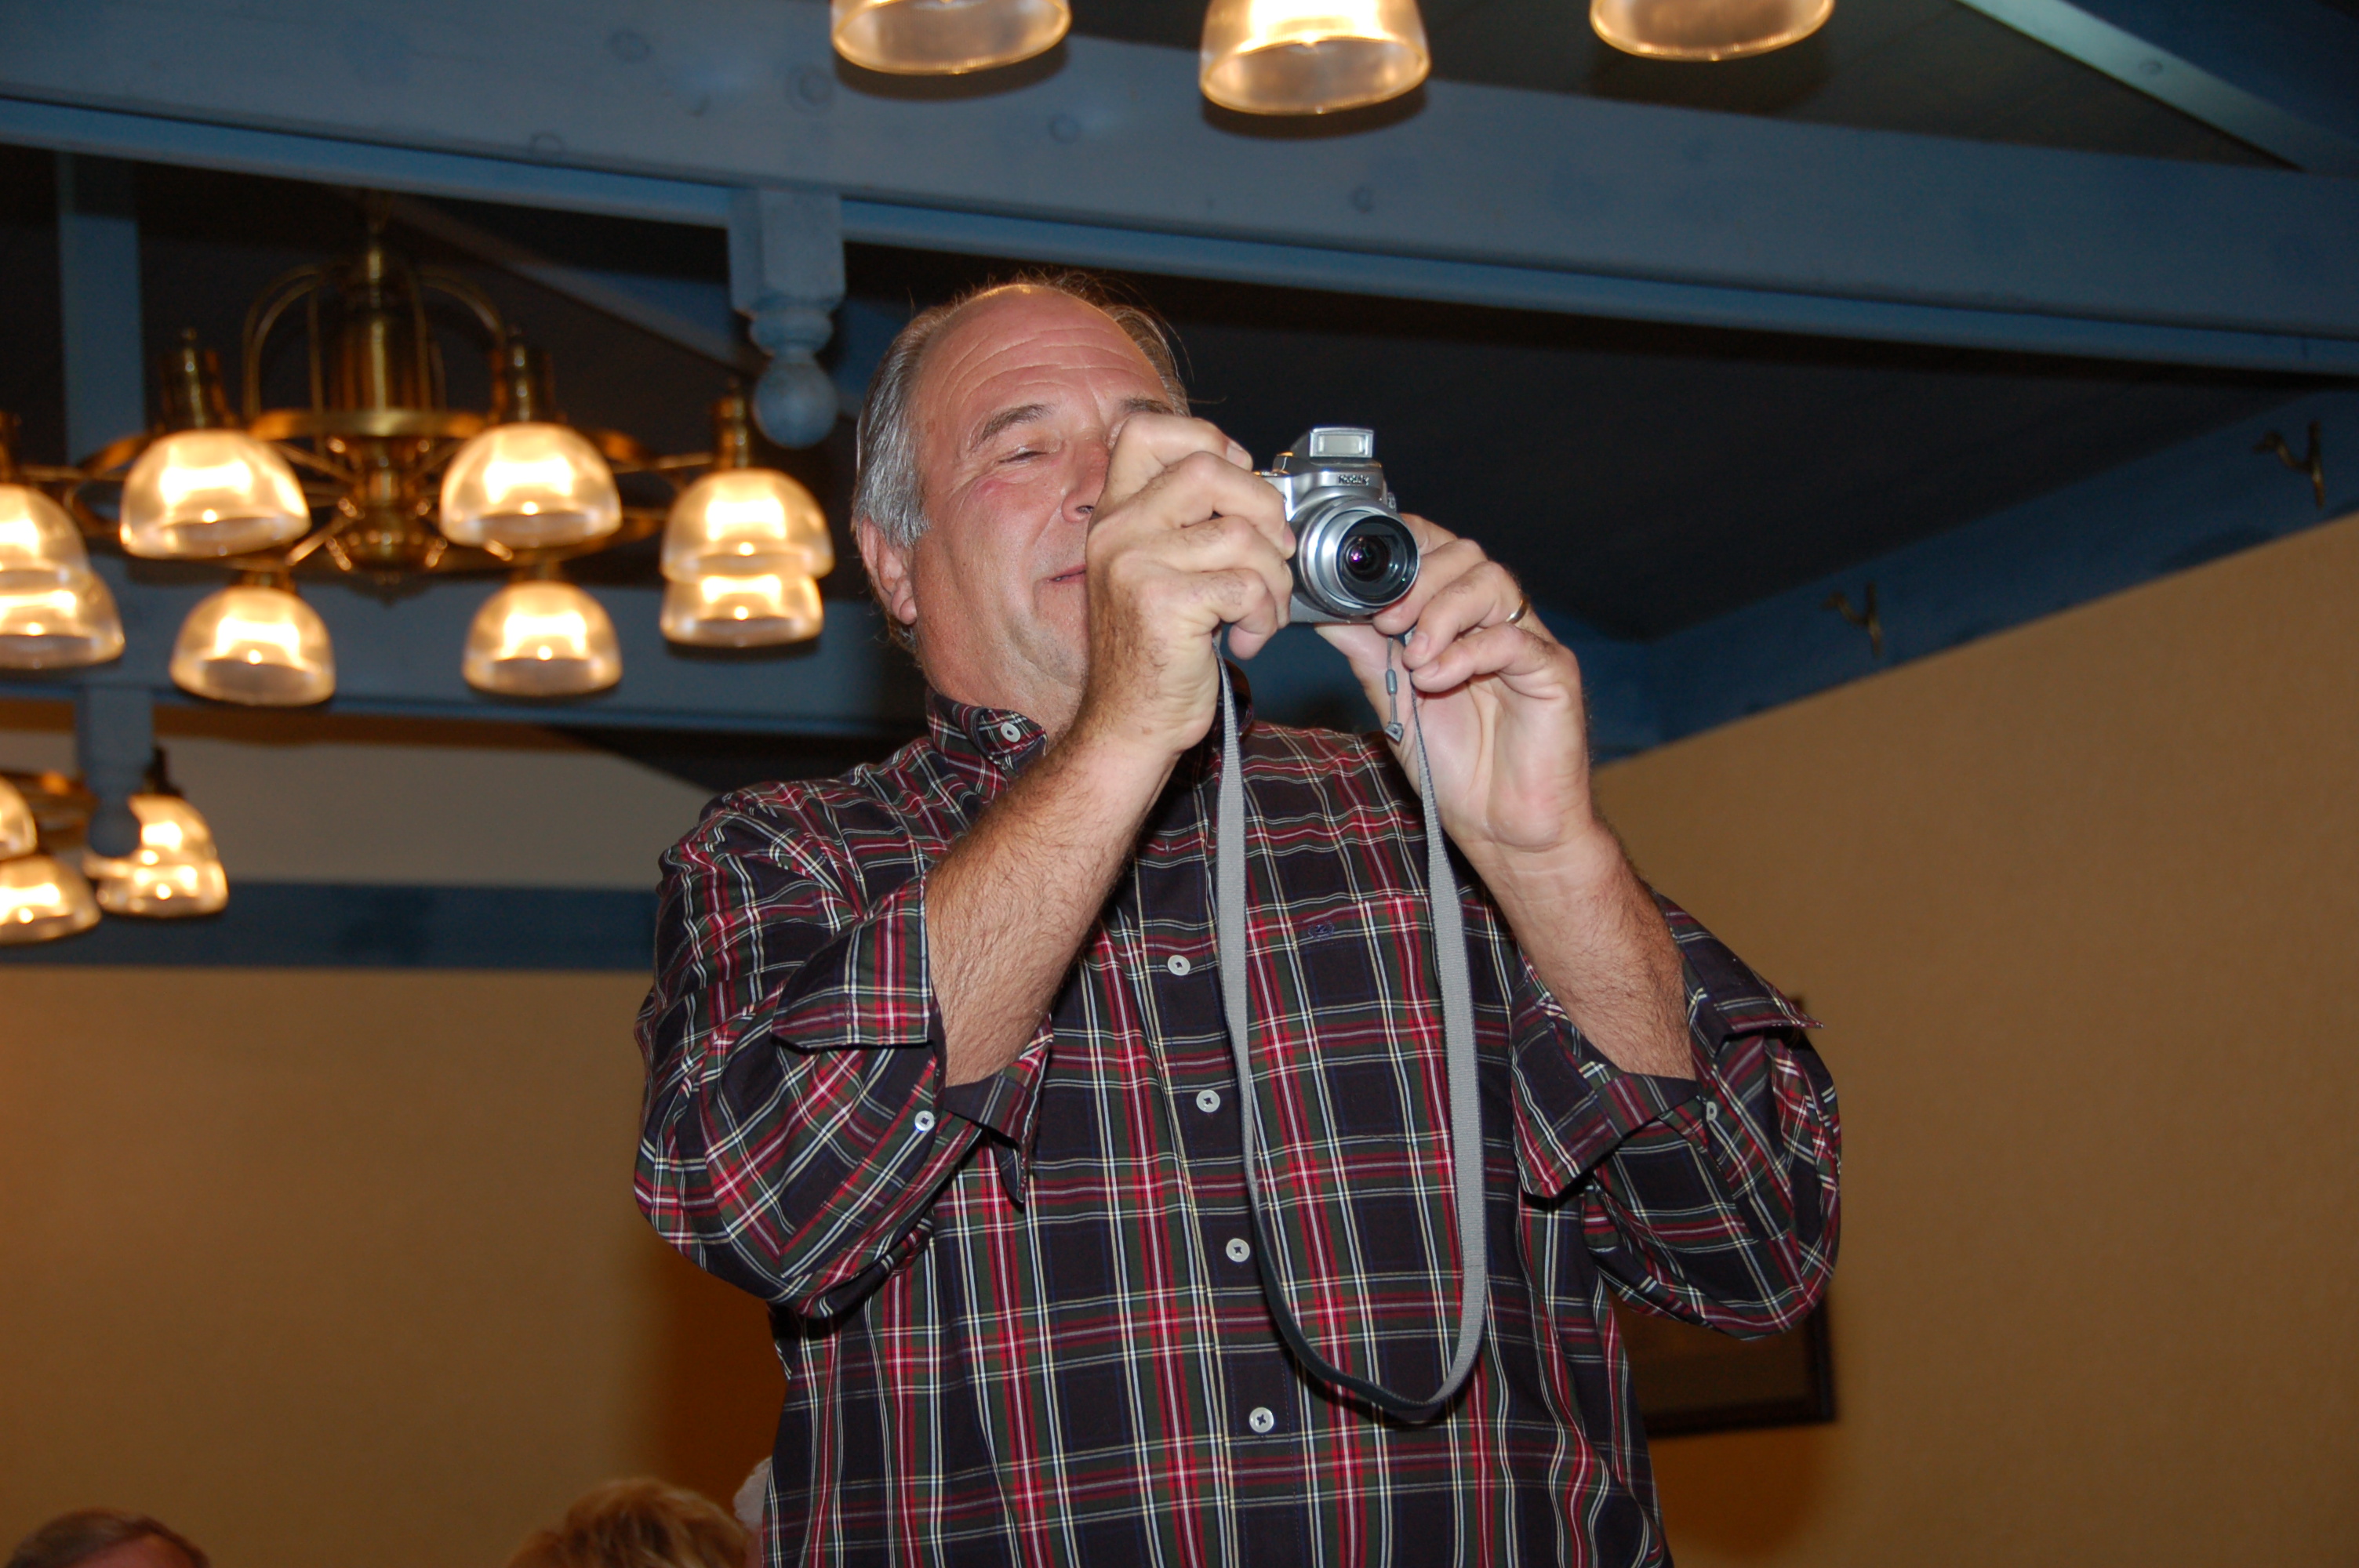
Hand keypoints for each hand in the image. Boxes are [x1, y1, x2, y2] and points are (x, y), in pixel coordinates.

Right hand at [1072, 414, 1294, 761]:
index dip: (1208, 440)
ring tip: (1262, 612)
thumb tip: (1259, 492)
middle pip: (1208, 467)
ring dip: (1274, 578)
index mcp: (1115, 514)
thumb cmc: (1154, 652)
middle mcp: (1117, 530)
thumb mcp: (1156, 571)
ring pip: (1242, 533)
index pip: (1146, 430)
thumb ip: (1186, 525)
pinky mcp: (1164, 602)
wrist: (1128, 723)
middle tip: (1274, 552)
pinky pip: (1247, 585)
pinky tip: (1247, 640)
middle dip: (1264, 507)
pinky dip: (1265, 617)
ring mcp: (1136, 564)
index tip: (1238, 479)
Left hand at [1316, 516, 1616, 886]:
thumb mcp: (1394, 699)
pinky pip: (1513, 639)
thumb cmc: (1457, 766)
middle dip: (1417, 581)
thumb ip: (1367, 650)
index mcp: (1459, 617)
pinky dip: (1466, 653)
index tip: (1361, 583)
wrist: (1502, 828)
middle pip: (1466, 554)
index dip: (1402, 550)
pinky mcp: (1554, 672)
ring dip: (1441, 611)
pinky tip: (1437, 679)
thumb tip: (1323, 609)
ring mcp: (1528, 642)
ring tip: (1413, 658)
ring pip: (1492, 582)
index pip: (1437, 549)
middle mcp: (1495, 620)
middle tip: (1386, 624)